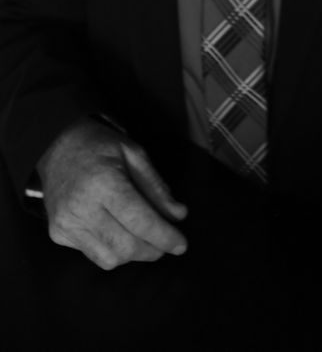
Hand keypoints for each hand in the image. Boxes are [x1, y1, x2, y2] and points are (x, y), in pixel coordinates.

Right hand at [36, 116, 187, 269]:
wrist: (57, 146)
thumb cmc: (100, 146)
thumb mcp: (134, 153)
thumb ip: (156, 186)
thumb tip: (178, 215)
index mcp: (104, 183)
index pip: (139, 221)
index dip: (164, 236)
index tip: (181, 245)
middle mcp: (82, 208)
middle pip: (126, 246)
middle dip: (153, 249)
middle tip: (166, 241)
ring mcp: (67, 224)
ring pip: (111, 259)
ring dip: (135, 254)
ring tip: (144, 238)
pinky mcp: (59, 234)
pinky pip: (94, 256)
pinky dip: (114, 252)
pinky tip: (120, 234)